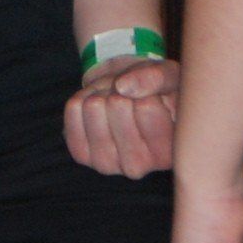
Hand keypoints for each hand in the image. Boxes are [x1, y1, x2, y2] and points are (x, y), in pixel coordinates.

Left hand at [64, 56, 178, 179]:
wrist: (127, 95)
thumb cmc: (157, 90)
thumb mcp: (169, 76)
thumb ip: (155, 78)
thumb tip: (123, 87)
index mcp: (169, 154)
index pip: (146, 106)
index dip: (146, 89)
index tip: (152, 96)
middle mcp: (139, 167)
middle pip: (117, 105)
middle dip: (121, 90)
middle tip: (130, 97)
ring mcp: (107, 164)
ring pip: (93, 106)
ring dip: (102, 92)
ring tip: (115, 101)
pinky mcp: (82, 155)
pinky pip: (73, 109)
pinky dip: (83, 97)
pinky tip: (98, 108)